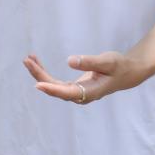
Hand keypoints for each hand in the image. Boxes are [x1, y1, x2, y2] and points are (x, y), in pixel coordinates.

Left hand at [23, 52, 145, 104]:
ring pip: (53, 86)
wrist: (127, 73)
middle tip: (27, 61)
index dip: (52, 90)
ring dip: (40, 73)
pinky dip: (45, 73)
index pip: (68, 93)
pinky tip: (36, 61)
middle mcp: (81, 95)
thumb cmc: (119, 66)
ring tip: (28, 59)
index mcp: (91, 92)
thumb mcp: (108, 61)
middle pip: (56, 89)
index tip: (37, 85)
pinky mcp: (74, 87)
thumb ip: (89, 62)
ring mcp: (77, 92)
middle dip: (40, 76)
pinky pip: (55, 82)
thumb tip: (69, 60)